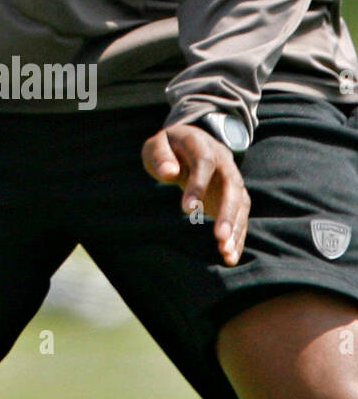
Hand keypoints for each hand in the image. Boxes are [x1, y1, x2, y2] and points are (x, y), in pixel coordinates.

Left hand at [142, 122, 249, 265]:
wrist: (187, 143)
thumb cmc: (168, 147)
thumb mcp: (156, 146)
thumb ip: (160, 156)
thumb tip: (169, 172)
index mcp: (202, 144)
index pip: (204, 162)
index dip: (198, 185)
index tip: (187, 209)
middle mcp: (223, 161)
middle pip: (232, 186)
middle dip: (227, 212)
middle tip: (219, 237)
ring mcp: (232, 178)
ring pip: (241, 203)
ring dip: (236, 228)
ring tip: (226, 252)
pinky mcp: (235, 195)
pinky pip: (241, 215)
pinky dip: (238, 235)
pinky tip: (230, 255)